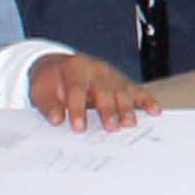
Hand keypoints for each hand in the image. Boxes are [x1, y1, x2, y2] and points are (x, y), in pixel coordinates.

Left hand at [28, 55, 157, 132]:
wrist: (59, 67)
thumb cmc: (50, 82)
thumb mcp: (40, 91)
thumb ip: (47, 105)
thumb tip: (56, 119)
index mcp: (73, 69)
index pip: (77, 89)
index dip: (77, 109)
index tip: (78, 127)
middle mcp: (95, 69)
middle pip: (103, 90)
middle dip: (107, 110)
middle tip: (110, 128)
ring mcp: (111, 74)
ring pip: (121, 91)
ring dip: (126, 108)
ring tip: (129, 124)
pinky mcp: (122, 81)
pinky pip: (136, 90)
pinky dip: (146, 100)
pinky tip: (155, 110)